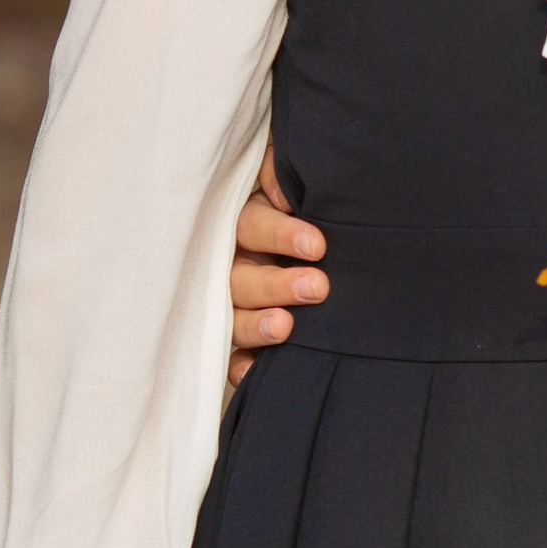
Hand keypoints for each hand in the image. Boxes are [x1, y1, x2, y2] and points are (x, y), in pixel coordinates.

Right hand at [229, 143, 328, 385]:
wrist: (312, 241)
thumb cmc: (296, 205)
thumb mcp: (286, 180)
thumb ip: (280, 176)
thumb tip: (283, 195)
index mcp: (240, 223)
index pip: (252, 226)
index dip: (281, 235)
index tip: (317, 245)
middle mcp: (229, 264)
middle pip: (239, 278)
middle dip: (276, 284)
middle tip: (318, 287)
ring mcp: (229, 304)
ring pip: (232, 317)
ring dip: (256, 324)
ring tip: (286, 327)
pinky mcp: (239, 338)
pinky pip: (232, 356)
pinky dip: (240, 366)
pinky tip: (252, 371)